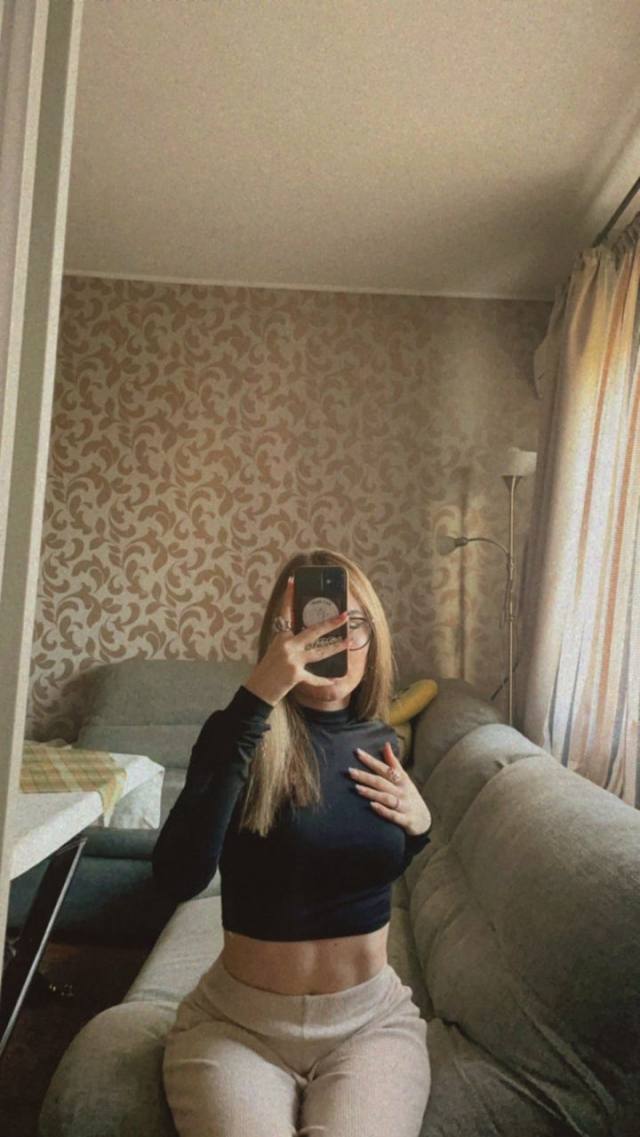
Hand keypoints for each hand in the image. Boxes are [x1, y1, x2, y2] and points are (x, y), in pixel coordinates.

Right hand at [244, 576, 350, 706]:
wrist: (257, 691)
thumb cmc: (266, 671)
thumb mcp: (274, 650)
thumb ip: (289, 642)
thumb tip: (307, 636)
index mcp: (280, 637)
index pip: (285, 612)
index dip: (289, 596)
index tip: (293, 581)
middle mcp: (286, 646)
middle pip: (313, 631)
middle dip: (331, 623)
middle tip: (345, 615)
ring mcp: (292, 660)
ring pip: (320, 652)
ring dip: (337, 647)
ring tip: (350, 642)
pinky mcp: (296, 675)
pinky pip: (314, 677)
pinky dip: (324, 680)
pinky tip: (334, 679)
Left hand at [348, 741, 430, 836]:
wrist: (424, 821)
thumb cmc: (410, 796)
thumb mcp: (404, 778)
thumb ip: (393, 763)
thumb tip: (385, 745)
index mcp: (402, 780)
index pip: (385, 768)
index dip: (371, 760)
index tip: (357, 752)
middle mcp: (402, 791)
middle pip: (382, 782)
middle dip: (366, 776)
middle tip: (349, 771)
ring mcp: (404, 806)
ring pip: (386, 797)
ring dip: (371, 792)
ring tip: (356, 788)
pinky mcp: (406, 820)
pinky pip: (393, 815)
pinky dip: (383, 810)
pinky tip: (372, 806)